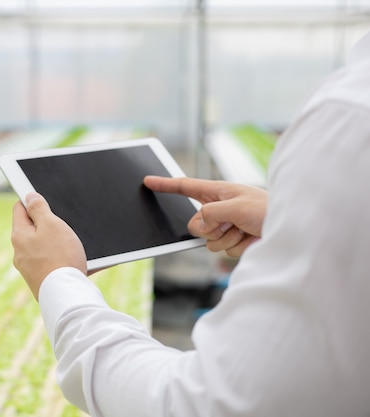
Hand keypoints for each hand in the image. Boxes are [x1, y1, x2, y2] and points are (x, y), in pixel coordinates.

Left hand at [11, 192, 86, 300]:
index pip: (19, 209)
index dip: (31, 200)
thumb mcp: (52, 224)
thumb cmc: (61, 257)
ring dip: (55, 243)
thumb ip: (39, 208)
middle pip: (31, 230)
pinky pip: (50, 264)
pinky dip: (60, 260)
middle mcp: (20, 253)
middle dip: (46, 224)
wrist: (67, 296)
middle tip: (63, 223)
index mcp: (19, 236)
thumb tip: (29, 197)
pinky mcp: (40, 281)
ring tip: (72, 245)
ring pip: (42, 248)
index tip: (42, 197)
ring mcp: (29, 269)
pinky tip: (76, 261)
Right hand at [144, 176, 267, 256]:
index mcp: (219, 193)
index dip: (166, 185)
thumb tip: (200, 224)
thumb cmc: (268, 210)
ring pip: (208, 240)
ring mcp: (225, 226)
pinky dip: (236, 247)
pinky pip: (222, 250)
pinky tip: (250, 238)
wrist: (291, 232)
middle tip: (230, 223)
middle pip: (194, 223)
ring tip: (245, 230)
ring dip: (226, 238)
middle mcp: (220, 209)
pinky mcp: (233, 241)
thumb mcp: (235, 206)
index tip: (149, 181)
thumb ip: (210, 213)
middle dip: (209, 228)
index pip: (186, 187)